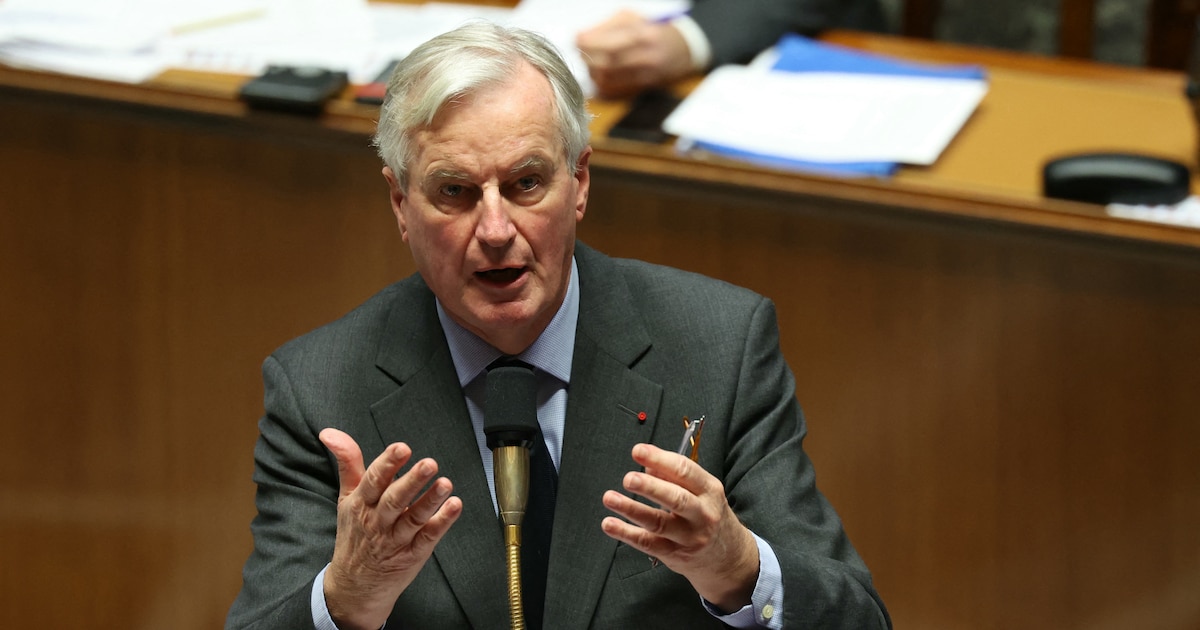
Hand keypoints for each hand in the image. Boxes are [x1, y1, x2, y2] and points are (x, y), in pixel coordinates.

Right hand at [318, 428, 462, 629]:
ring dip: (430, 501)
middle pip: (395, 500)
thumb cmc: (354, 534)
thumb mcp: (346, 497)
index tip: (401, 448)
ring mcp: (396, 540)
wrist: (354, 586)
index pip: (373, 481)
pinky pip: (428, 537)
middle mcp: (377, 521)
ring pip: (414, 519)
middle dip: (412, 481)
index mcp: (360, 504)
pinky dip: (442, 523)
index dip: (387, 464)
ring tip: (445, 485)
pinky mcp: (413, 554)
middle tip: (429, 464)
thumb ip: (347, 462)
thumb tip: (330, 433)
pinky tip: (454, 507)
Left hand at [576, 10, 693, 97]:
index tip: (576, 38)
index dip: (586, 42)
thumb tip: (580, 38)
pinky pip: (614, 90)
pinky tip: (601, 74)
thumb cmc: (653, 29)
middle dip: (587, 57)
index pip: (607, 42)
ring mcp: (645, 74)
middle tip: (581, 51)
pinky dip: (601, 83)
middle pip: (605, 62)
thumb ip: (606, 27)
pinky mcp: (643, 87)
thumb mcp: (632, 18)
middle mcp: (645, 55)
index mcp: (642, 34)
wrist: (683, 48)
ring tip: (591, 61)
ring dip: (592, 71)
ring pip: (607, 78)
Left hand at [601, 443, 758, 612]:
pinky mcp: (673, 554)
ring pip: (658, 522)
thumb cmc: (709, 516)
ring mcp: (688, 537)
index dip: (660, 459)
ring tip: (610, 498)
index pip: (685, 471)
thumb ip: (675, 477)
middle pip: (676, 499)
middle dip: (650, 488)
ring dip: (631, 509)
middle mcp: (702, 514)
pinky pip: (647, 543)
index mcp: (710, 491)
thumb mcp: (702, 492)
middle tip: (629, 478)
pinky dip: (626, 533)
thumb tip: (648, 466)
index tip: (638, 451)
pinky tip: (610, 524)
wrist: (728, 557)